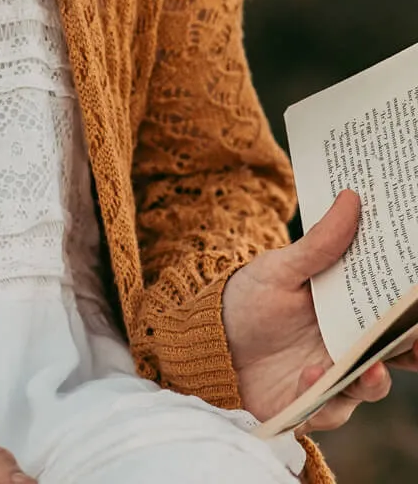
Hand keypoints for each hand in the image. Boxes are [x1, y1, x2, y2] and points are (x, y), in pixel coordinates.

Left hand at [222, 189, 413, 431]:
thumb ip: (319, 245)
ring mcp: (334, 377)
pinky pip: (329, 408)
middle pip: (398, 352)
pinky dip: (323, 393)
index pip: (396, 311)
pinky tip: (309, 375)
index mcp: (349, 309)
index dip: (414, 309)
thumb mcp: (279, 268)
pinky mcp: (311, 404)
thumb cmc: (249, 300)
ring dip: (374, 378)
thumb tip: (351, 199)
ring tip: (368, 368)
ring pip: (371, 384)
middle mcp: (350, 346)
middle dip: (414, 349)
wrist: (208, 342)